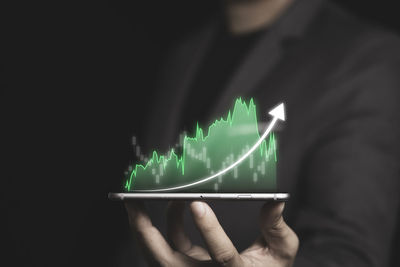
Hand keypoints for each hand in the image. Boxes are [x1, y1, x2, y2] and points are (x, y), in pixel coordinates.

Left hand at [125, 200, 297, 266]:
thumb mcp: (279, 253)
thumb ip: (276, 228)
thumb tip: (274, 202)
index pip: (220, 256)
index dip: (208, 230)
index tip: (198, 203)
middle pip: (167, 260)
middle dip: (145, 230)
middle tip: (134, 202)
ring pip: (157, 255)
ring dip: (144, 228)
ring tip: (135, 202)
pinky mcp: (185, 265)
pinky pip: (168, 245)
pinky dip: (166, 223)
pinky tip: (174, 203)